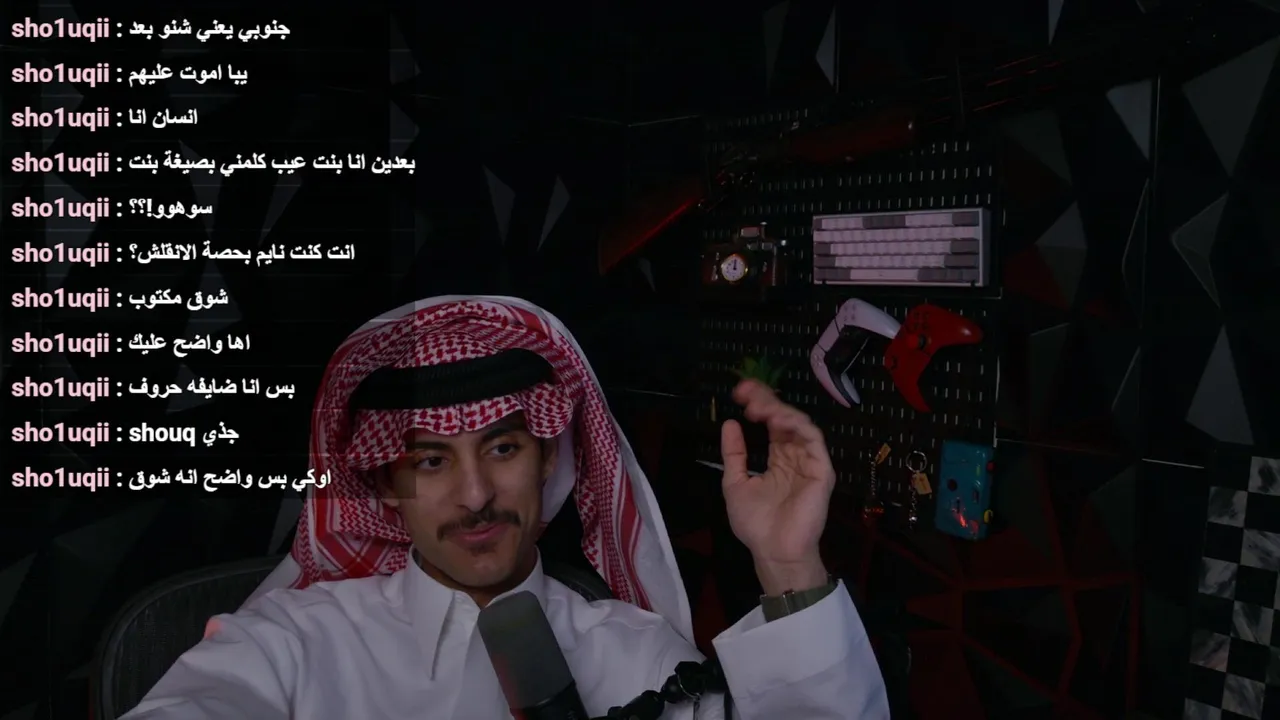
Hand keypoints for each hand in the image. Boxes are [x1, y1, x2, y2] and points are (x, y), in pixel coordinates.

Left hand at [720, 380, 834, 593]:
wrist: (774, 551)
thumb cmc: (756, 524)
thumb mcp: (735, 483)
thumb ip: (734, 454)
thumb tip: (730, 423)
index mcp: (778, 460)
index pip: (772, 424)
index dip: (759, 404)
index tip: (739, 392)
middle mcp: (796, 457)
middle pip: (785, 419)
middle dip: (766, 400)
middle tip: (746, 391)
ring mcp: (810, 462)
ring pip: (799, 424)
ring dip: (778, 409)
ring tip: (758, 406)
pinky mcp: (821, 470)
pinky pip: (813, 439)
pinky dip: (796, 424)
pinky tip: (776, 419)